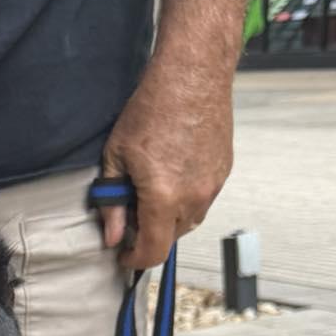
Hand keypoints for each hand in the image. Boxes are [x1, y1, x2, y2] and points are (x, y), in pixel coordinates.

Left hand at [97, 56, 233, 269]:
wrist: (193, 75)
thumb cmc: (152, 108)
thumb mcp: (117, 156)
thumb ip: (113, 203)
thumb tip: (112, 236)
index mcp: (164, 197)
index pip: (153, 252)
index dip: (134, 260)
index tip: (123, 254)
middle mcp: (194, 197)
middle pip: (170, 238)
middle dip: (149, 234)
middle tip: (130, 212)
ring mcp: (213, 186)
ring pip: (188, 221)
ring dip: (168, 217)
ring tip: (151, 189)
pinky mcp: (223, 172)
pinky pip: (202, 200)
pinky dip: (184, 198)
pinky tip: (172, 173)